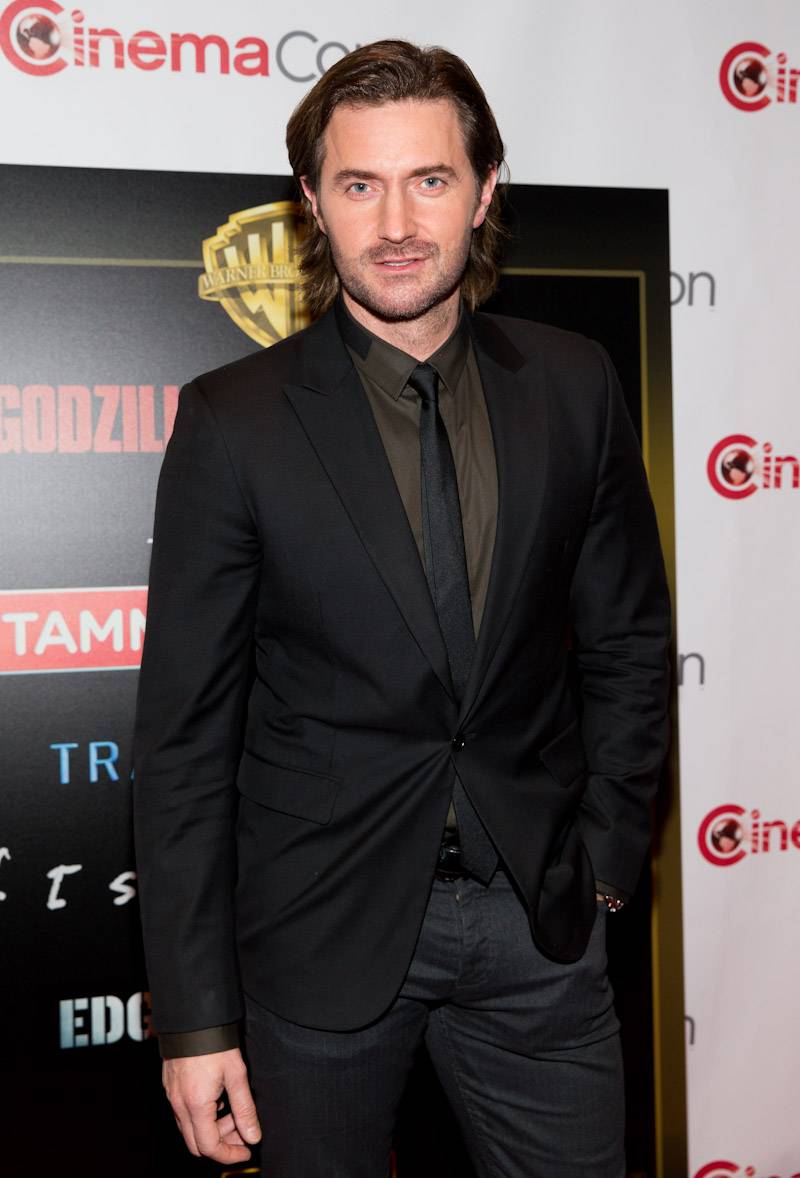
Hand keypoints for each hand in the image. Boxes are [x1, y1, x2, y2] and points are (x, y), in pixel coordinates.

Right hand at [162, 1047, 261, 1162]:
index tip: (245, 1150)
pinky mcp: (171, 1087)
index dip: (229, 1154)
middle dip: (221, 1143)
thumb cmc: (214, 1042)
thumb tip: (252, 1135)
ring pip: (189, 1129)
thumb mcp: (236, 1075)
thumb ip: (244, 1108)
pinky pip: (184, 1113)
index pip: (209, 1147)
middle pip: (196, 1144)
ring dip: (212, 1129)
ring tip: (233, 1111)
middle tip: (241, 1131)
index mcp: (196, 1105)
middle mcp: (179, 1105)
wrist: (192, 1019)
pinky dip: (202, 1116)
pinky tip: (218, 1099)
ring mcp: (172, 1096)